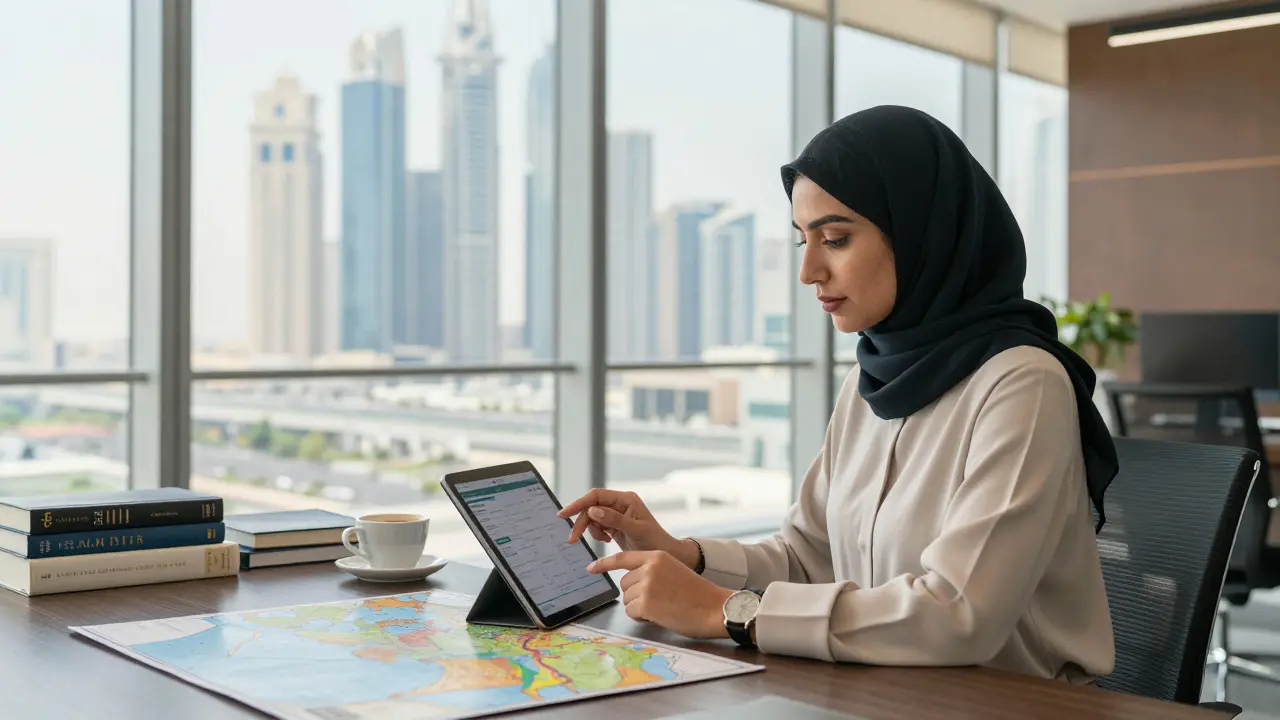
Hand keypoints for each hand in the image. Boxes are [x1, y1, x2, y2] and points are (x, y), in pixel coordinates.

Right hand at [557, 489, 699, 568]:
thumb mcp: (635, 530)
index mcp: (626, 499)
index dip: (578, 503)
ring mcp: (617, 513)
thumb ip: (614, 520)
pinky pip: (597, 525)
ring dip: (591, 529)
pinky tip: (607, 540)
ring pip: (592, 517)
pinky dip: (597, 533)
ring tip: (604, 540)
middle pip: (591, 507)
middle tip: (573, 539)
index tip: (564, 514)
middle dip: (582, 522)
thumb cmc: (654, 541)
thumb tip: (593, 510)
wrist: (665, 555)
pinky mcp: (614, 524)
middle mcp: (620, 503)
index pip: (596, 496)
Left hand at [588, 550, 732, 639]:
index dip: (604, 564)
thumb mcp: (674, 571)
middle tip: (659, 601)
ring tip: (663, 607)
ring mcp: (647, 585)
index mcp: (657, 556)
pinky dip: (642, 617)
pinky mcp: (646, 603)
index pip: (623, 558)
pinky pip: (631, 612)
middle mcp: (649, 567)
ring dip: (640, 607)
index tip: (590, 568)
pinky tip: (661, 614)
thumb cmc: (698, 594)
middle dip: (636, 595)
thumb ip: (653, 571)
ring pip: (627, 599)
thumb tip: (631, 582)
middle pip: (624, 584)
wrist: (715, 607)